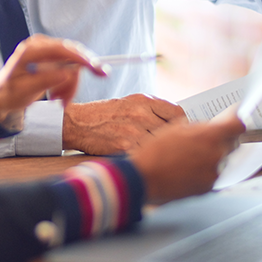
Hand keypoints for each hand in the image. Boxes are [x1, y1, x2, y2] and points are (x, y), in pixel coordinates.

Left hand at [0, 35, 107, 123]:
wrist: (1, 95)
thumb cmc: (9, 92)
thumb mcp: (25, 90)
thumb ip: (45, 80)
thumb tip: (66, 73)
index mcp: (30, 50)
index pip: (61, 48)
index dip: (81, 56)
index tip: (96, 66)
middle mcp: (40, 45)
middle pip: (72, 55)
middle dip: (78, 76)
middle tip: (86, 88)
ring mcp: (46, 51)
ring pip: (73, 65)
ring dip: (70, 86)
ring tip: (59, 102)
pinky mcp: (51, 59)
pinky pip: (69, 70)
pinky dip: (67, 85)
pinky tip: (57, 96)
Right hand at [61, 95, 185, 154]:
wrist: (77, 123)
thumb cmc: (104, 114)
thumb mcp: (129, 103)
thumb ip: (152, 110)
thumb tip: (176, 122)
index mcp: (144, 100)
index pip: (178, 112)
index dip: (184, 124)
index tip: (184, 132)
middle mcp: (141, 113)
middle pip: (172, 131)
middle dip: (174, 141)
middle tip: (175, 149)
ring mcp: (134, 131)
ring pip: (161, 145)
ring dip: (162, 152)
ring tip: (162, 157)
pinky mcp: (125, 147)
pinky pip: (146, 156)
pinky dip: (147, 159)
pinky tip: (145, 161)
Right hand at [128, 112, 244, 203]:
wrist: (144, 179)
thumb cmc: (154, 152)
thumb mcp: (174, 128)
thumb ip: (197, 126)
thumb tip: (208, 126)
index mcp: (209, 137)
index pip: (238, 126)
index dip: (236, 121)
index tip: (233, 119)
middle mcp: (217, 156)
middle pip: (233, 144)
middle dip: (224, 139)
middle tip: (208, 137)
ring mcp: (214, 174)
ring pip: (223, 160)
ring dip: (213, 156)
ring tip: (191, 156)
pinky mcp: (208, 188)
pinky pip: (214, 175)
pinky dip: (205, 170)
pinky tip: (188, 168)